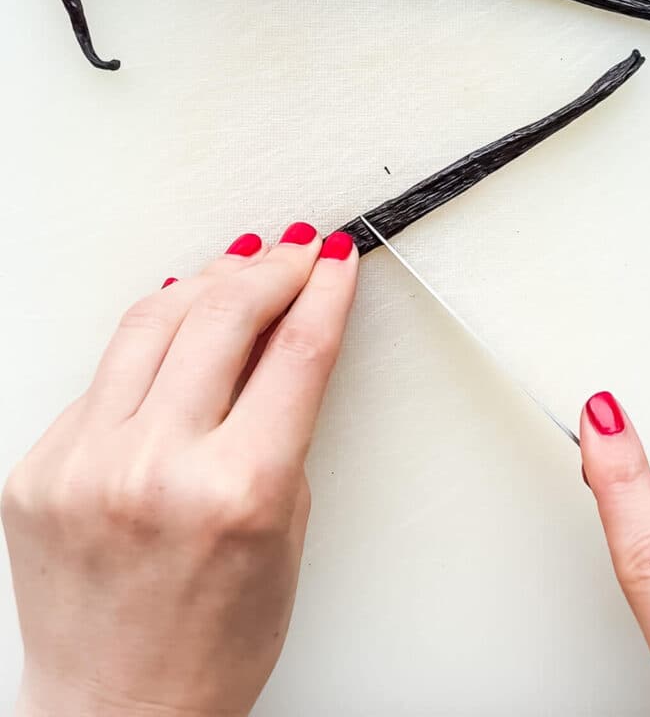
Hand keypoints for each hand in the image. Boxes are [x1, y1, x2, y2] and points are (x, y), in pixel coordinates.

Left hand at [2, 224, 358, 716]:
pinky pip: (105, 374)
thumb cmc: (216, 640)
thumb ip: (283, 421)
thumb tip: (285, 335)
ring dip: (208, 281)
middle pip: (223, 314)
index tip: (337, 262)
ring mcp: (84, 462)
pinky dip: (150, 340)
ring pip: (152, 320)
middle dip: (273, 268)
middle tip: (298, 252)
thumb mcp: (285, 525)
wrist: (118, 710)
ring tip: (241, 266)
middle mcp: (153, 468)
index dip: (325, 291)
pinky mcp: (39, 465)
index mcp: (235, 492)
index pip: (296, 351)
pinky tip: (177, 322)